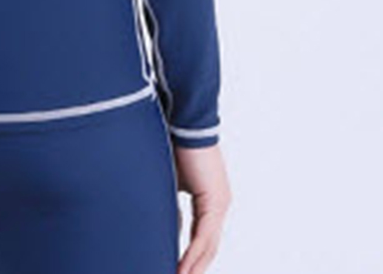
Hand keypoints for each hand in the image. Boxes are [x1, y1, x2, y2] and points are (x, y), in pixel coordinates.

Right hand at [173, 143, 230, 273]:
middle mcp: (219, 204)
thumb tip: (163, 226)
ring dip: (192, 267)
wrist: (184, 123)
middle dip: (192, 268)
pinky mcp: (214, 201)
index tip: (174, 270)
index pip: (200, 238)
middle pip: (207, 248)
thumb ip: (169, 205)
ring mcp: (219, 204)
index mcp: (209, 200)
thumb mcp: (168, 182)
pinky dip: (192, 255)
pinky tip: (182, 270)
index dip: (188, 257)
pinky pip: (204, 236)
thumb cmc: (172, 145)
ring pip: (207, 246)